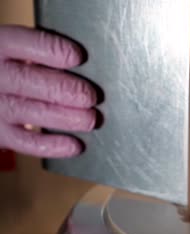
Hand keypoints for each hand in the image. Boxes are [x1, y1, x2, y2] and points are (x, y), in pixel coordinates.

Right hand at [0, 25, 96, 157]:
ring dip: (63, 117)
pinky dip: (52, 145)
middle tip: (91, 97)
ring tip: (90, 120)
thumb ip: (45, 51)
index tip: (77, 57)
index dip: (50, 50)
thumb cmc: (17, 66)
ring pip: (26, 111)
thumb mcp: (22, 51)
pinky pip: (24, 141)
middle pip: (24, 80)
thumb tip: (85, 61)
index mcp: (0, 45)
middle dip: (62, 89)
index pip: (20, 42)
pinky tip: (75, 145)